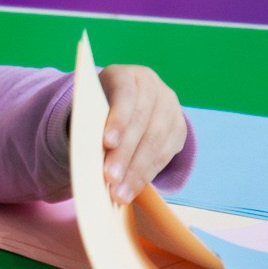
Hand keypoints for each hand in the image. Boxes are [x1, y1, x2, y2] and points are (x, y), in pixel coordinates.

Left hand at [97, 65, 187, 206]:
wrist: (127, 104)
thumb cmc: (101, 109)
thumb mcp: (93, 108)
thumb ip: (92, 125)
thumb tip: (88, 159)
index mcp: (127, 76)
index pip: (125, 95)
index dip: (118, 119)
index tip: (107, 143)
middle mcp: (153, 87)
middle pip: (142, 122)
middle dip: (125, 154)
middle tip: (109, 178)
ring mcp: (170, 107)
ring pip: (156, 141)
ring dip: (137, 171)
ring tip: (119, 193)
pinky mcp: (179, 127)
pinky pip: (166, 154)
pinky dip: (147, 174)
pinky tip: (133, 189)